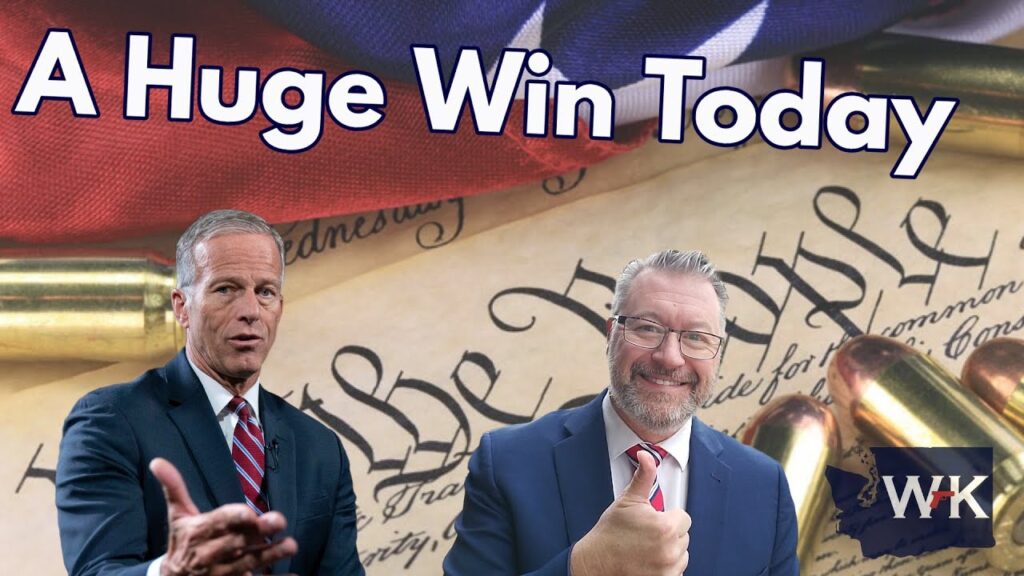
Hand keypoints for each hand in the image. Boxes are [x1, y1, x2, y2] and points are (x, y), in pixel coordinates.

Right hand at [150, 458, 297, 575]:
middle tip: (280, 520)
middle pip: (236, 543)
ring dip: (271, 555)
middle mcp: (210, 555)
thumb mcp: (177, 515)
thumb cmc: (181, 541)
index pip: (216, 523)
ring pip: (249, 563)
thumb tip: (157, 461)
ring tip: (291, 545)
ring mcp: (223, 572)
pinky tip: (293, 574)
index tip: (248, 512)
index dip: (231, 518)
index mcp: (197, 534)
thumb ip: (174, 488)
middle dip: (257, 532)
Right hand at [570, 450, 689, 575]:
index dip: (667, 517)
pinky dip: (666, 568)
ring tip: (646, 549)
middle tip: (646, 535)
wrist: (595, 563)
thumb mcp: (627, 500)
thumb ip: (643, 476)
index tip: (651, 521)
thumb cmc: (610, 533)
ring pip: (682, 555)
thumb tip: (646, 454)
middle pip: (683, 537)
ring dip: (669, 552)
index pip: (683, 518)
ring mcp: (668, 569)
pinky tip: (649, 562)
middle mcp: (670, 551)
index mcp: (665, 527)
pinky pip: (677, 572)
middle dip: (668, 534)